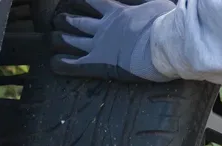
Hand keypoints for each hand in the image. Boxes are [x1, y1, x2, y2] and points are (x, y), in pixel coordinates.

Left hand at [50, 0, 175, 81]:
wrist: (165, 43)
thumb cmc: (167, 24)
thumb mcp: (160, 4)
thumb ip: (150, 2)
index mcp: (117, 12)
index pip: (94, 1)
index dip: (82, 0)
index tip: (75, 0)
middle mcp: (104, 28)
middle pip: (77, 21)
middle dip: (67, 20)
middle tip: (60, 19)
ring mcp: (99, 46)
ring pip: (71, 40)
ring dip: (61, 39)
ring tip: (54, 38)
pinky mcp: (99, 64)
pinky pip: (74, 65)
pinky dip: (62, 64)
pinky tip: (55, 63)